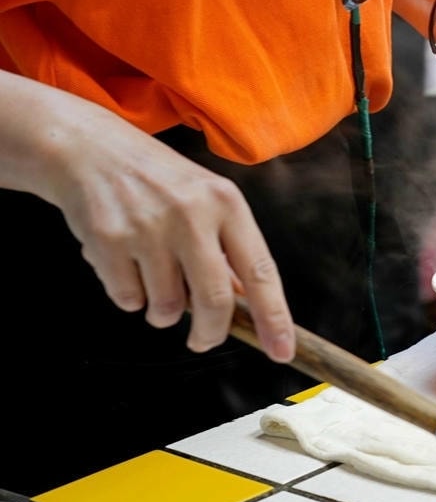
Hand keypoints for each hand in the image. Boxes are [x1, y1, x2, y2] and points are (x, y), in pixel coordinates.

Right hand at [1, 76, 295, 361]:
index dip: (274, 317)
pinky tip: (124, 264)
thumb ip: (227, 250)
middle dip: (211, 333)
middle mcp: (192, 213)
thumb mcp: (204, 200)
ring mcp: (149, 227)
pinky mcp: (108, 240)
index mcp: (226, 203)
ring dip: (162, 312)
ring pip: (167, 307)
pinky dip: (129, 296)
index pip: (260, 271)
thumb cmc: (156, 181)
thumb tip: (248, 305)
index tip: (281, 351)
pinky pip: (128, 299)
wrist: (87, 149)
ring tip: (154, 281)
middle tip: (203, 340)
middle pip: (214, 301)